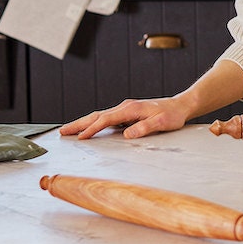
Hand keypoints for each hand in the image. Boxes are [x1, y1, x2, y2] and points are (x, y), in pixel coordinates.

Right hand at [59, 97, 189, 139]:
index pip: (106, 119)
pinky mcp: (127, 114)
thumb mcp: (161, 123)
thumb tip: (127, 135)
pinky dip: (94, 123)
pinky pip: (106, 119)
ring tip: (69, 131)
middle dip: (79, 123)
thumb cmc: (172, 115)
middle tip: (62, 131)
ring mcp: (125, 110)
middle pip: (97, 115)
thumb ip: (144, 128)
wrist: (180, 106)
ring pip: (100, 116)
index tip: (80, 137)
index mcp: (131, 108)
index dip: (92, 129)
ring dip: (84, 123)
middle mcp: (125, 107)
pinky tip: (89, 130)